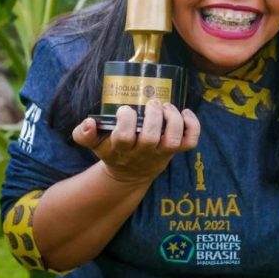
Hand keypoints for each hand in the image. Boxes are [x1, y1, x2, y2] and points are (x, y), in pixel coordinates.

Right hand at [72, 101, 199, 184]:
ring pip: (173, 141)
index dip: (126, 121)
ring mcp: (162, 153)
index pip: (123, 137)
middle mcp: (143, 153)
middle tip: (151, 103)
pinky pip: (190, 142)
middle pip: (151, 138)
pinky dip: (193, 126)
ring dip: (173, 120)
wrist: (130, 174)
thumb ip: (84, 134)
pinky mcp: (175, 151)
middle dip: (153, 117)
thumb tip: (88, 122)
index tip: (125, 109)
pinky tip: (186, 112)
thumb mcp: (96, 144)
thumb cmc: (114, 150)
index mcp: (122, 150)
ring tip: (168, 106)